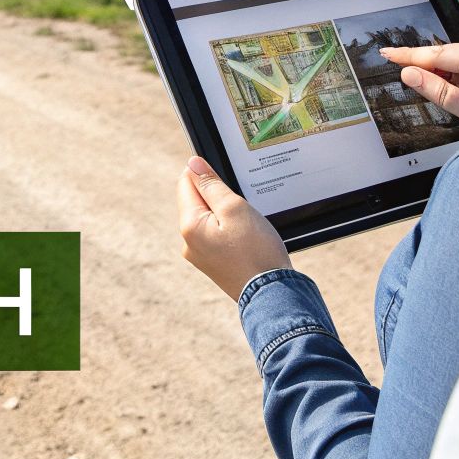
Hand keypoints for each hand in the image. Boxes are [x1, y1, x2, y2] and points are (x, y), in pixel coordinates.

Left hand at [176, 156, 290, 299]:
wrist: (272, 294)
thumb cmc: (256, 251)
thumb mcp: (235, 208)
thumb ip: (211, 184)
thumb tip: (193, 164)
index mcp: (189, 226)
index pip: (186, 183)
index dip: (207, 175)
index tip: (228, 183)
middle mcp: (188, 242)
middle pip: (196, 201)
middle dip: (218, 196)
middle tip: (242, 209)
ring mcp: (199, 255)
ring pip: (208, 218)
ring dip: (226, 213)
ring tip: (247, 227)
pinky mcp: (213, 263)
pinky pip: (216, 235)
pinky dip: (230, 230)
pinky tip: (246, 238)